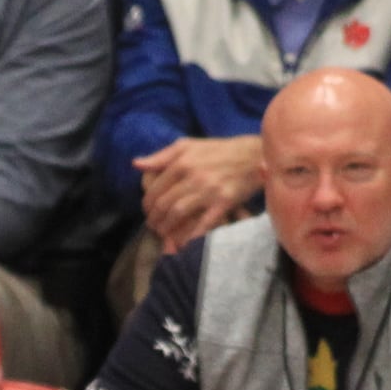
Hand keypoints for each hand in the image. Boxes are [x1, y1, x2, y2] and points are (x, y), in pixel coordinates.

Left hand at [135, 135, 262, 249]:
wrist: (254, 155)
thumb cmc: (219, 151)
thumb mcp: (188, 146)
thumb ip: (161, 156)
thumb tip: (136, 164)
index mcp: (182, 161)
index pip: (155, 189)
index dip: (147, 205)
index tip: (148, 213)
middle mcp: (193, 175)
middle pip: (163, 204)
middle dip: (154, 219)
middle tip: (154, 227)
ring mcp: (208, 190)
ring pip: (177, 213)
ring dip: (166, 228)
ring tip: (164, 233)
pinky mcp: (224, 202)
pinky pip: (203, 223)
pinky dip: (191, 236)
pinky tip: (183, 243)